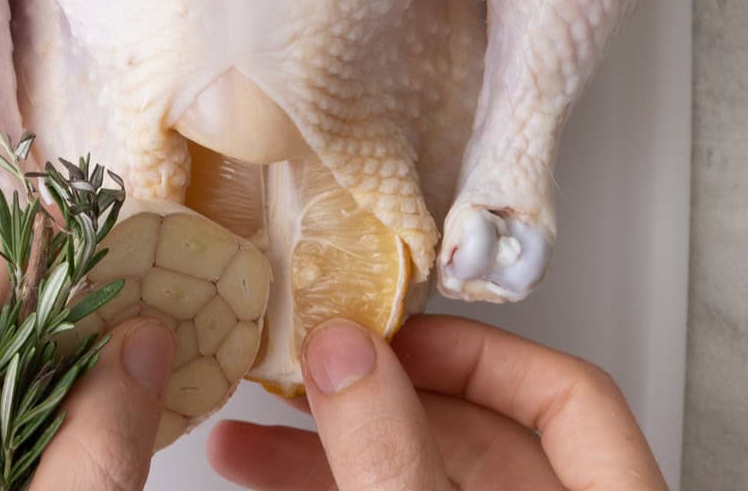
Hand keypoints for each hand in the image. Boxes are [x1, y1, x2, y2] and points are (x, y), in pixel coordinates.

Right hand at [208, 314, 667, 489]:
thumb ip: (393, 453)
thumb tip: (343, 352)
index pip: (565, 392)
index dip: (474, 350)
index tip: (390, 336)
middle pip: (471, 429)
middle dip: (365, 395)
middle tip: (297, 370)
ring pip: (416, 474)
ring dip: (327, 446)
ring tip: (246, 435)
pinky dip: (327, 488)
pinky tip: (268, 477)